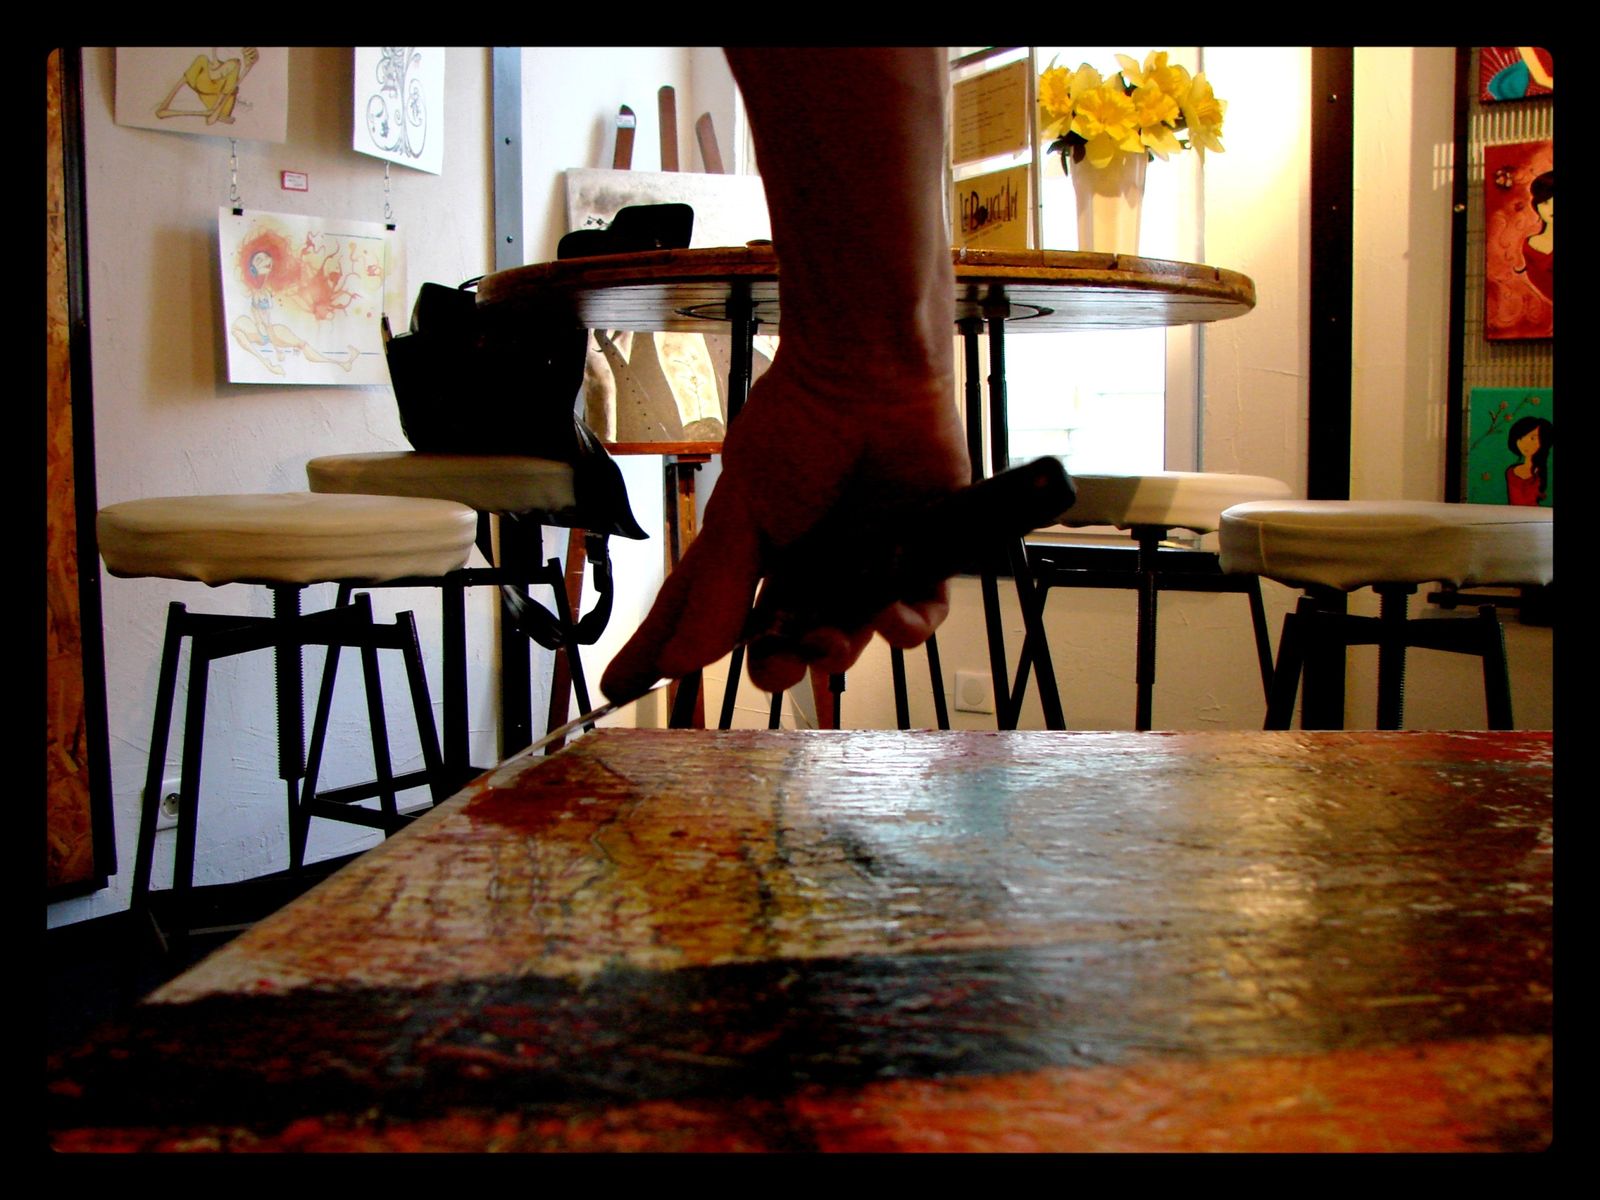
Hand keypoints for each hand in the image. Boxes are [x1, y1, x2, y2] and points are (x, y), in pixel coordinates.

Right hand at [600, 361, 968, 702]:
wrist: (867, 378)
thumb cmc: (796, 430)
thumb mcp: (741, 515)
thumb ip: (716, 592)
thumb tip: (676, 664)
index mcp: (753, 555)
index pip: (701, 617)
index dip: (666, 654)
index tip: (621, 689)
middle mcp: (805, 568)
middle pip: (786, 644)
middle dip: (782, 667)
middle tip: (782, 663)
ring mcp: (863, 564)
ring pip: (851, 638)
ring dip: (839, 650)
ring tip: (833, 637)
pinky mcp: (919, 555)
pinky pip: (917, 614)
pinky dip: (906, 625)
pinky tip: (891, 615)